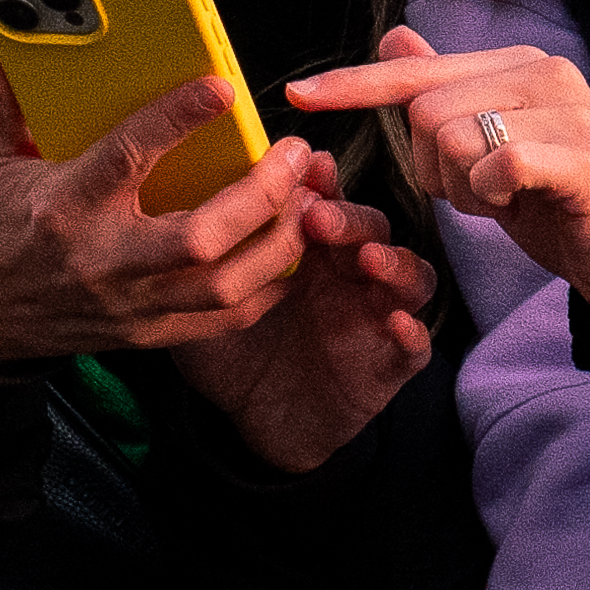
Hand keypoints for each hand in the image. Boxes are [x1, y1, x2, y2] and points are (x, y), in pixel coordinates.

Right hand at [0, 31, 332, 370]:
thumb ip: (0, 94)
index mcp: (64, 208)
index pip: (127, 159)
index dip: (177, 121)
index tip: (223, 87)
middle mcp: (103, 261)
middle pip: (200, 239)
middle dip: (260, 196)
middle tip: (294, 152)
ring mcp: (132, 305)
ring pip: (225, 286)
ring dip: (279, 241)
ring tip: (305, 194)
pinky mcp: (150, 334)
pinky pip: (226, 319)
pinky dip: (268, 285)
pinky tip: (290, 246)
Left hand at [173, 179, 438, 471]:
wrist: (254, 424)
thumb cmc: (233, 354)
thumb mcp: (205, 302)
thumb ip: (201, 261)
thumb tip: (174, 209)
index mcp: (311, 253)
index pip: (330, 203)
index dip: (327, 183)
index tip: (310, 165)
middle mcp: (350, 277)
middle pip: (373, 230)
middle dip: (352, 218)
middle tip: (319, 216)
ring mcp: (374, 319)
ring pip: (410, 278)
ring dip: (395, 264)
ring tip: (369, 260)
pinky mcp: (388, 366)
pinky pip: (415, 347)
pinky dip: (413, 334)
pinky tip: (397, 324)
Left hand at [292, 28, 589, 315]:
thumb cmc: (556, 201)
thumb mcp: (488, 148)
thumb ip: (444, 93)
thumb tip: (392, 36)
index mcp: (517, 65)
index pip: (416, 71)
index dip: (354, 85)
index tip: (297, 95)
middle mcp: (543, 73)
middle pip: (426, 111)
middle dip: (432, 169)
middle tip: (477, 192)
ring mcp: (568, 110)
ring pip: (453, 138)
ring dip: (461, 188)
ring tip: (503, 199)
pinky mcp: (582, 154)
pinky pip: (497, 164)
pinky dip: (491, 194)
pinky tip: (516, 203)